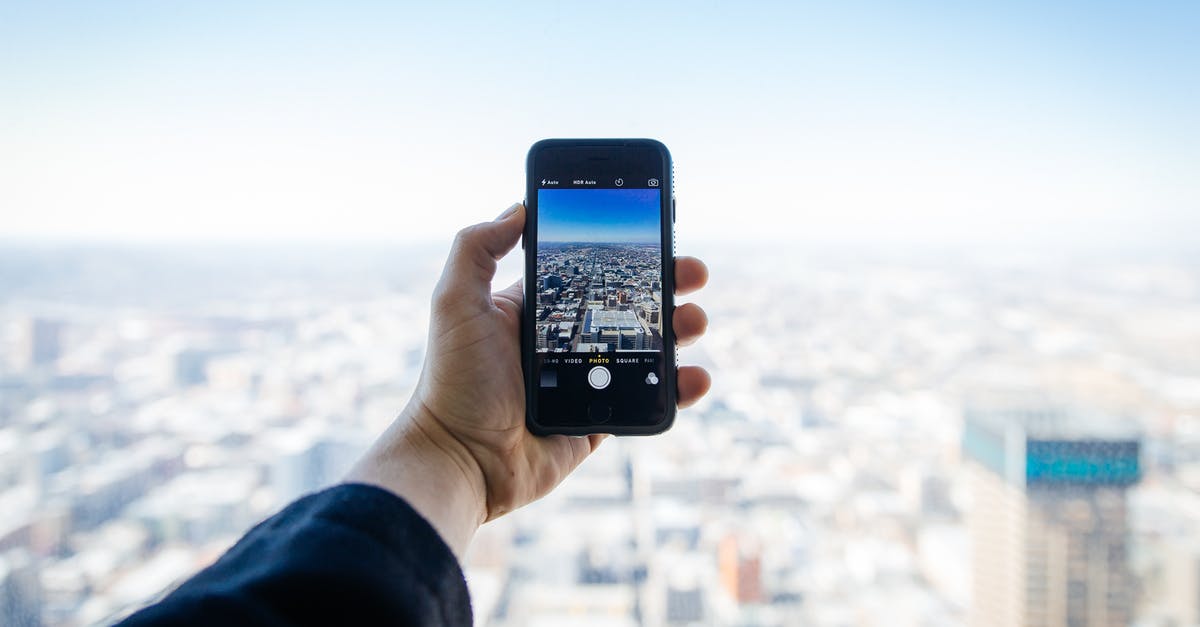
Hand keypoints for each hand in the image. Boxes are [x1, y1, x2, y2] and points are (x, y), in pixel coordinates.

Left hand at [347, 203, 709, 555]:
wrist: (461, 460)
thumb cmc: (453, 382)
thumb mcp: (455, 302)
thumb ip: (477, 248)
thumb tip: (519, 207)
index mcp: (534, 311)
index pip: (590, 273)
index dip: (625, 254)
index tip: (658, 229)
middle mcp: (563, 343)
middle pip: (628, 306)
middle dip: (667, 285)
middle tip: (693, 273)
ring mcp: (586, 382)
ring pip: (646, 349)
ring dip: (679, 330)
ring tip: (694, 320)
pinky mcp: (600, 421)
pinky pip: (648, 400)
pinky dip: (679, 388)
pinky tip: (695, 376)